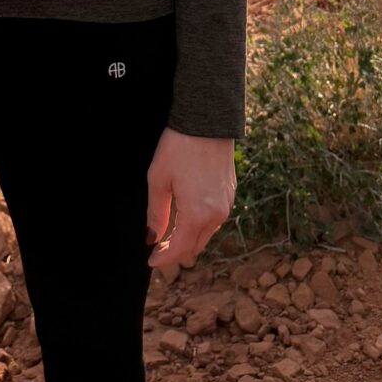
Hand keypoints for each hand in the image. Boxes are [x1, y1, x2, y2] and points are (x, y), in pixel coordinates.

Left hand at [145, 128, 236, 269]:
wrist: (207, 120)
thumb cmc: (178, 147)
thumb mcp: (158, 179)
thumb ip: (156, 213)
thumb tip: (152, 237)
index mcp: (197, 214)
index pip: (180, 249)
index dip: (164, 259)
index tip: (150, 261)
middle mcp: (216, 214)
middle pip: (194, 246)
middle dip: (176, 251)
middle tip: (157, 249)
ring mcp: (226, 204)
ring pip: (206, 234)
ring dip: (188, 238)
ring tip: (169, 233)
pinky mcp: (230, 193)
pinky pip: (214, 219)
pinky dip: (200, 224)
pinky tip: (186, 215)